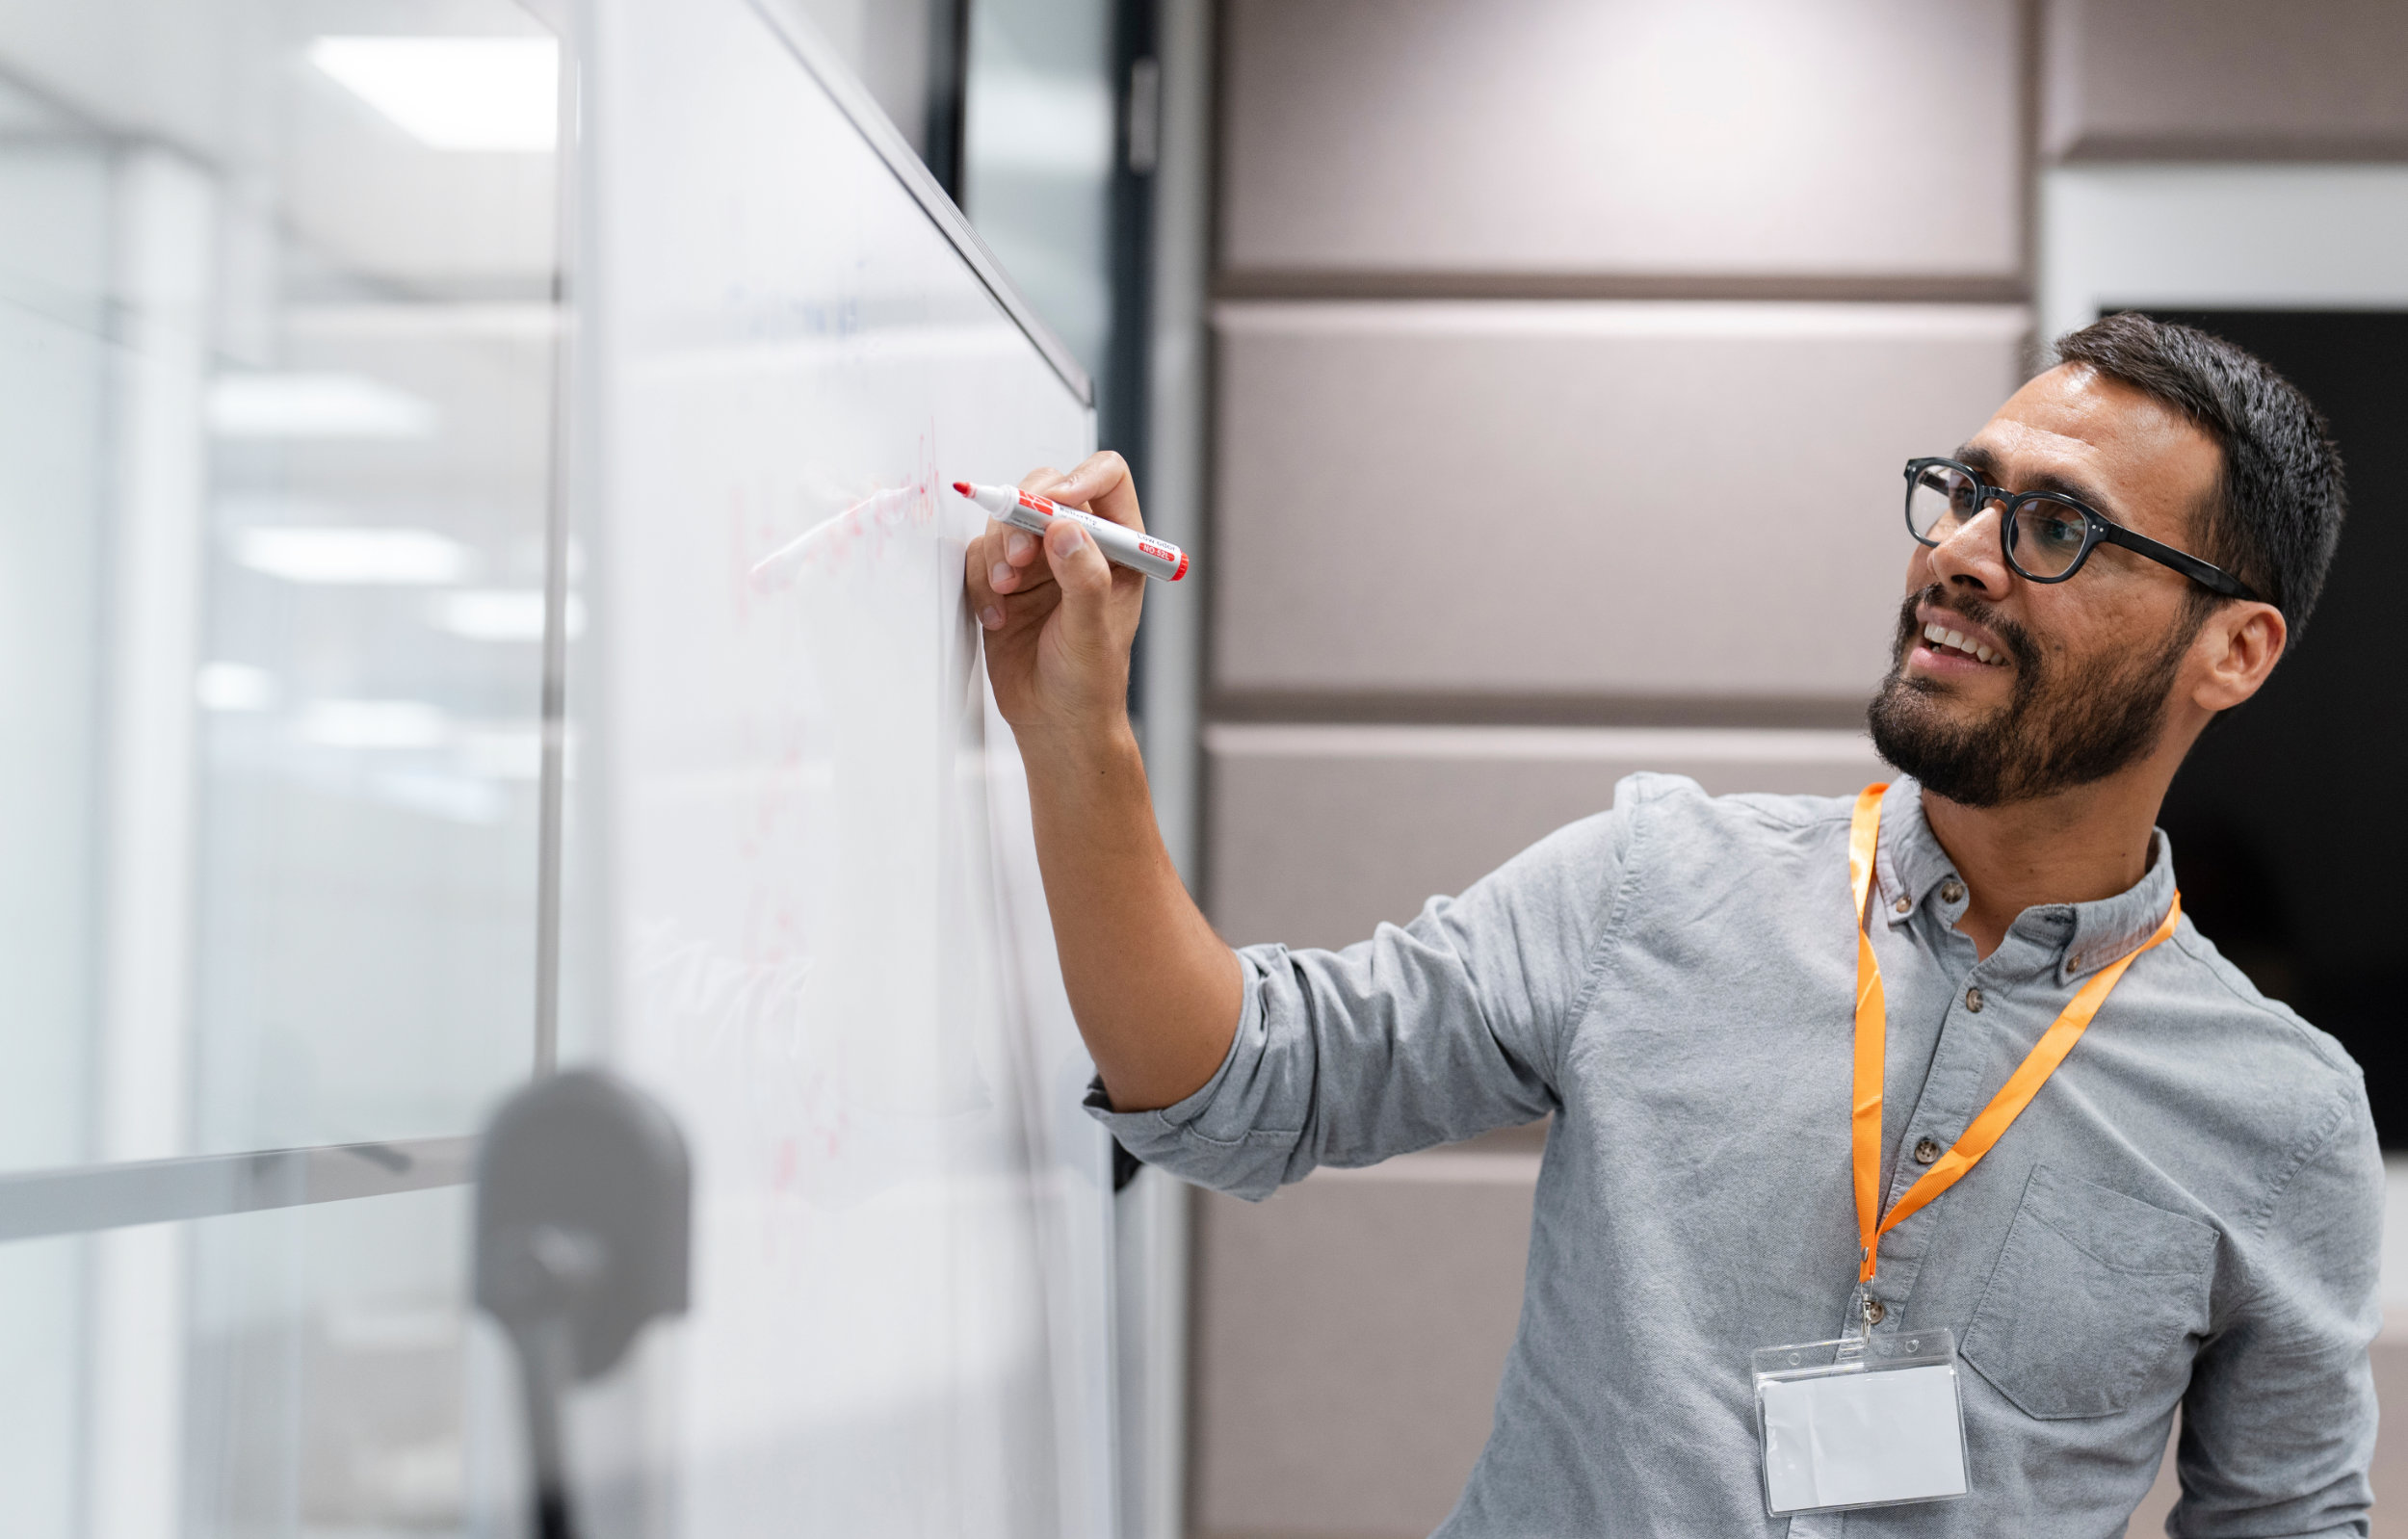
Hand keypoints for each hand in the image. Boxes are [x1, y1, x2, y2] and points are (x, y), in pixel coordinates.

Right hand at [965, 451, 1147, 740]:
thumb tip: (1065, 527)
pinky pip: (980, 557)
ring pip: (1006, 521)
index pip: (1106, 478)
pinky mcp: (1004, 581)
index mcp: (1118, 546)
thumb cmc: (1090, 681)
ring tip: (1006, 594)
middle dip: (1023, 517)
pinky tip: (996, 619)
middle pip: (1045, 488)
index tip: (1050, 505)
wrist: (1055, 721)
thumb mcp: (1092, 631)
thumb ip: (1083, 578)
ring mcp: (1040, 561)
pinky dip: (981, 583)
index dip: (1078, 479)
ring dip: (998, 553)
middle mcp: (1079, 544)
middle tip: (1017, 557)